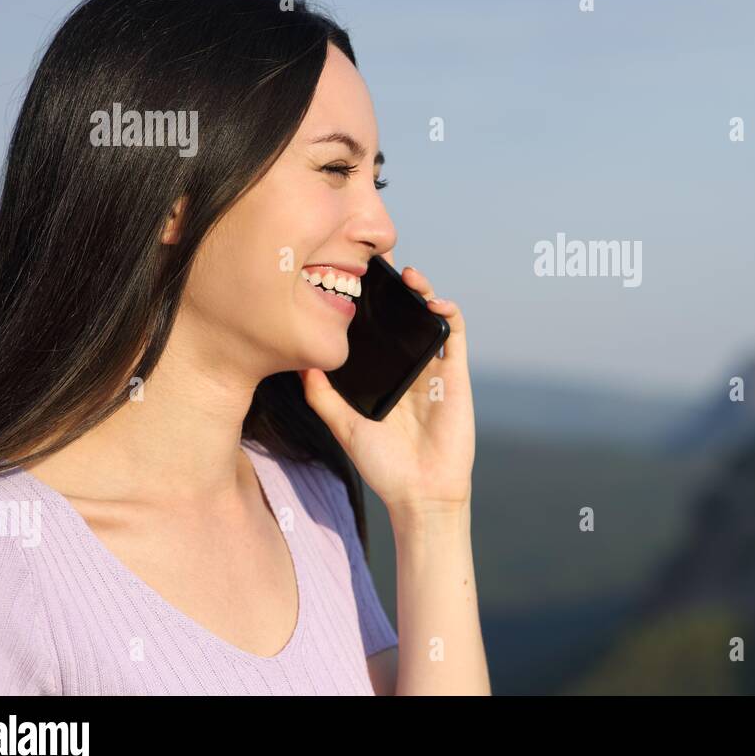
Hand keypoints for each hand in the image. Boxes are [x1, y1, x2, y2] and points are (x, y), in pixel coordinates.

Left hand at [299, 259, 474, 518]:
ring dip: (422, 291)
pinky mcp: (454, 374)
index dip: (367, 302)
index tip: (349, 276)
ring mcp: (432, 367)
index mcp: (382, 373)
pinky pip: (455, 334)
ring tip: (407, 277)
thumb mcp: (343, 426)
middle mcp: (406, 365)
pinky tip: (434, 303)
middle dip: (392, 287)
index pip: (375, 328)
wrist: (419, 492)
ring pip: (428, 316)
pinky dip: (448, 312)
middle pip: (401, 315)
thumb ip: (322, 396)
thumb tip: (299, 361)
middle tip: (377, 263)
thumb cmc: (383, 464)